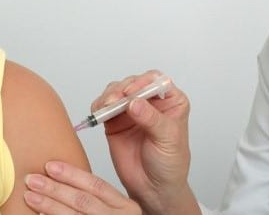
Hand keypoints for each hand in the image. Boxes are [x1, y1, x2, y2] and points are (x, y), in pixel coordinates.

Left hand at [24, 161, 141, 214]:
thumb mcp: (112, 211)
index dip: (72, 174)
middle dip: (55, 189)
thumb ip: (94, 198)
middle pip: (83, 201)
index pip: (97, 185)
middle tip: (32, 180)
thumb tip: (59, 180)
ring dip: (49, 206)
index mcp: (126, 208)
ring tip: (30, 197)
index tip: (49, 166)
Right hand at [92, 71, 198, 213]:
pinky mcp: (115, 120)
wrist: (153, 188)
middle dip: (122, 89)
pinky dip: (98, 106)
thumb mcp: (168, 140)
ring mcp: (131, 110)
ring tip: (106, 107)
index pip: (156, 81)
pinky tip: (98, 112)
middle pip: (133, 83)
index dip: (143, 82)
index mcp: (171, 101)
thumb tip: (134, 102)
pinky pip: (104, 106)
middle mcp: (151, 102)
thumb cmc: (169, 164)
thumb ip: (152, 119)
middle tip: (115, 101)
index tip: (132, 93)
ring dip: (109, 96)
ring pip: (117, 91)